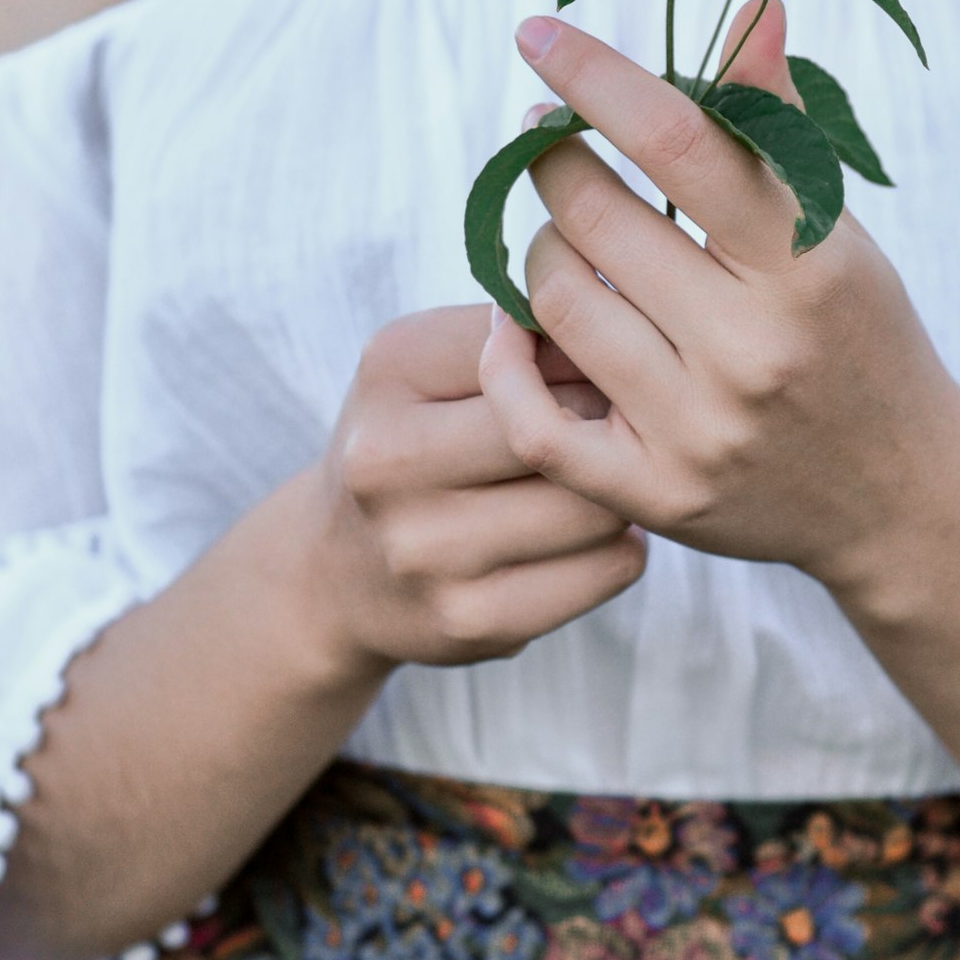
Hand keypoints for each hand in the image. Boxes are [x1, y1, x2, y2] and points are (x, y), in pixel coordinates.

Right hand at [305, 306, 646, 676]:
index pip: (540, 349)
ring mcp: (427, 554)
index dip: (587, 359)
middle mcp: (391, 464)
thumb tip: (626, 339)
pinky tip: (583, 540)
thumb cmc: (410, 443)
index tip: (583, 374)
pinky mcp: (472, 623)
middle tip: (608, 433)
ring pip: (600, 507)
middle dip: (608, 429)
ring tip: (594, 485)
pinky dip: (617, 549)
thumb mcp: (431, 365)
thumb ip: (524, 337)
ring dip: (619, 493)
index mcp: (391, 373)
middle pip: (569, 434)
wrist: (333, 572)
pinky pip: (611, 569)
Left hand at [478, 0, 959, 605]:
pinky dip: (507, 362)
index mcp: (807, 267)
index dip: (595, 78)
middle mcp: (751, 349)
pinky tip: (514, 327)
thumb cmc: (857, 339)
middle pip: (597, 220)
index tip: (538, 35)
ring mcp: (698, 430)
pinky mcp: (654, 495)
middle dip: (554, 163)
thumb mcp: (837, 231)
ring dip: (539, 255)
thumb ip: (778, 128)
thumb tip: (750, 7)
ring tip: (563, 241)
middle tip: (548, 144)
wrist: (899, 497)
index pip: (679, 141)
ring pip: (556, 306)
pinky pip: (534, 420)